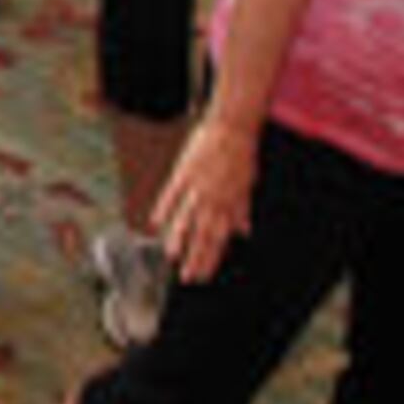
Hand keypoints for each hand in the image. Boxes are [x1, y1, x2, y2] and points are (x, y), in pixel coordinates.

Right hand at [151, 120, 255, 282]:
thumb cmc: (241, 154)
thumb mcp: (248, 184)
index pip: (219, 238)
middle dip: (196, 257)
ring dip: (179, 239)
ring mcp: (196, 187)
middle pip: (202, 234)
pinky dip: (163, 209)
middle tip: (187, 277)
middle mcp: (213, 199)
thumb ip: (242, 209)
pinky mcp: (183, 173)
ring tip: (172, 256)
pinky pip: (171, 195)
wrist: (232, 127)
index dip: (211, 258)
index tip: (204, 275)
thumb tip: (244, 231)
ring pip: (186, 218)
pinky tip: (155, 223)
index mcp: (229, 203)